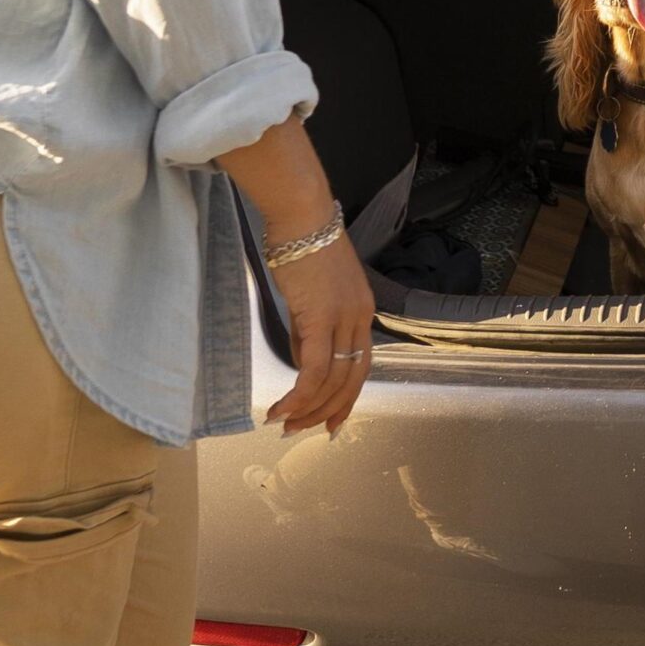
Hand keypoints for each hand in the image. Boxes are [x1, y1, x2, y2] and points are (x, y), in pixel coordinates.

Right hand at [264, 232, 375, 435]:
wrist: (300, 216)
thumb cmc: (302, 247)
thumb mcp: (313, 293)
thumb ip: (311, 328)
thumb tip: (303, 360)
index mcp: (362, 311)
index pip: (360, 365)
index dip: (346, 397)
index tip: (330, 421)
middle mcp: (360, 317)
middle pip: (350, 378)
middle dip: (327, 411)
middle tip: (301, 429)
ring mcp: (344, 318)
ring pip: (332, 379)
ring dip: (307, 408)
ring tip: (284, 422)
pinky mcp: (321, 317)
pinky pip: (313, 369)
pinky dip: (299, 394)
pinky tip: (281, 408)